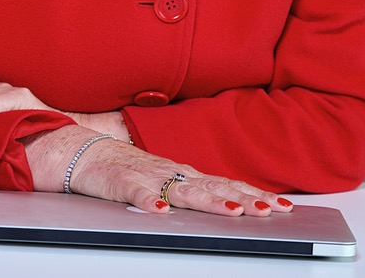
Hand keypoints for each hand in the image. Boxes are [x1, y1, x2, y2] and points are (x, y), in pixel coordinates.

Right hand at [25, 125, 294, 217]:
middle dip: (242, 199)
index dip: (253, 194)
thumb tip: (235, 202)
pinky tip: (160, 210)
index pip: (225, 184)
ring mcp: (147, 175)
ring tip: (232, 211)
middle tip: (268, 210)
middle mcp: (171, 172)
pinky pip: (135, 191)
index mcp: (184, 173)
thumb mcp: (167, 181)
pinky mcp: (119, 180)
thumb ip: (196, 191)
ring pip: (182, 189)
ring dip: (208, 200)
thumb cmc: (128, 170)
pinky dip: (148, 199)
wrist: (83, 153)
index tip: (280, 206)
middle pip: (212, 187)